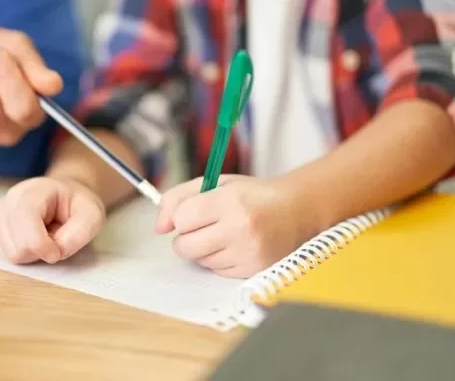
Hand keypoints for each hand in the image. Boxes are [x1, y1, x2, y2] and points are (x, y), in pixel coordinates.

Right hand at [0, 177, 105, 264]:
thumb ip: (80, 233)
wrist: (64, 196)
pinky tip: (32, 240)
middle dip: (39, 252)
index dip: (40, 244)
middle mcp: (10, 198)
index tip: (57, 253)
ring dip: (31, 254)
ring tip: (44, 239)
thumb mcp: (92, 215)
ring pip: (9, 253)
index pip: (26, 218)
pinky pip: (3, 254)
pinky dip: (22, 254)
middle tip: (54, 240)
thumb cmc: (77, 205)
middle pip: (16, 245)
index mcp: (35, 190)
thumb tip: (56, 252)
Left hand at [155, 175, 304, 278]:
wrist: (296, 211)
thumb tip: (158, 227)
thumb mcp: (215, 183)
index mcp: (230, 200)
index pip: (182, 218)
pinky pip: (216, 271)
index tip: (192, 213)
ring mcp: (248, 252)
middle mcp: (240, 228)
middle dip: (185, 237)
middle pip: (184, 246)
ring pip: (199, 260)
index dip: (180, 217)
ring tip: (222, 234)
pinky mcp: (253, 270)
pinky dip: (217, 260)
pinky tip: (233, 246)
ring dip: (202, 249)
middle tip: (201, 227)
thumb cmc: (250, 195)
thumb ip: (179, 198)